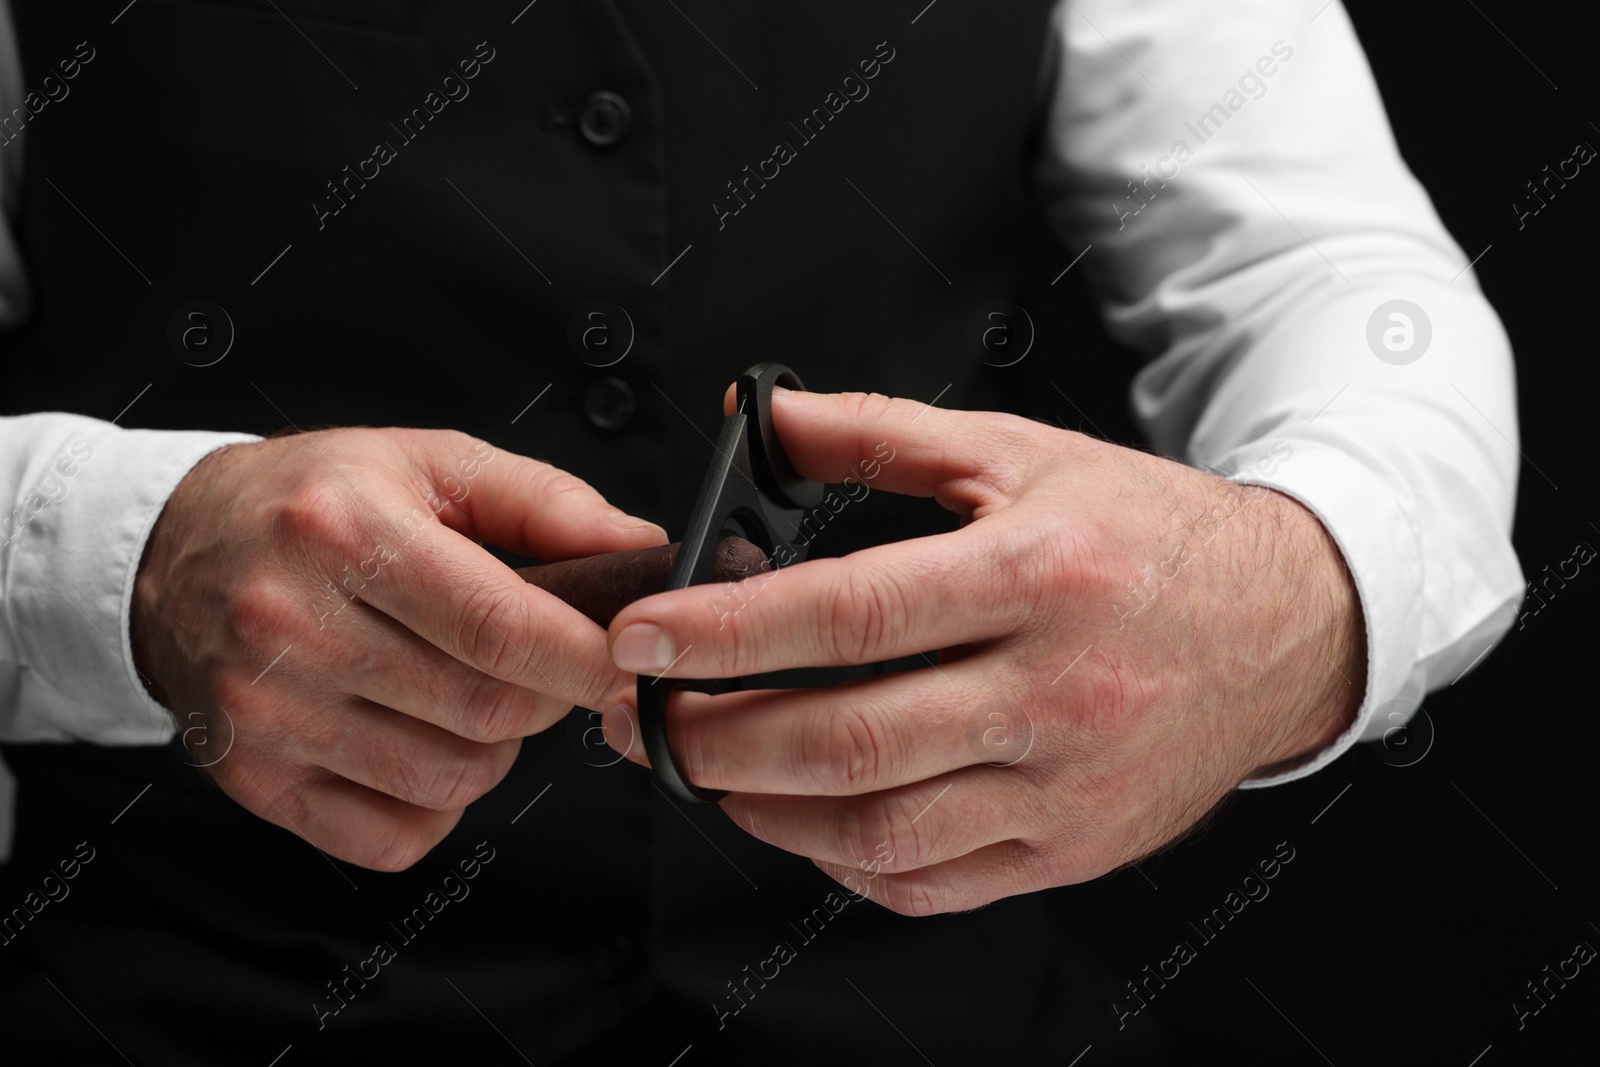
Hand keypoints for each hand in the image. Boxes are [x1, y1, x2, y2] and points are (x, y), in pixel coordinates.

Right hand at [132, 428, 665, 869]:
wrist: (171, 552)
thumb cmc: (311, 501)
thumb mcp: (429, 463)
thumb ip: (545, 503)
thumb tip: (641, 549)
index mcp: (346, 533)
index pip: (502, 626)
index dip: (590, 658)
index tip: (630, 661)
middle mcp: (296, 627)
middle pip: (487, 712)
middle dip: (546, 697)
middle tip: (541, 663)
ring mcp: (269, 713)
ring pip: (452, 779)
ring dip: (494, 749)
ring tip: (471, 692)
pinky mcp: (255, 778)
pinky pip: (393, 835)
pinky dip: (435, 803)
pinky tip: (420, 740)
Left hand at [601, 389, 1362, 913]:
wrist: (1284, 626)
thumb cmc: (1145, 536)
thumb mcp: (1022, 452)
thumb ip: (880, 429)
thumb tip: (762, 418)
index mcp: (1039, 573)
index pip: (852, 612)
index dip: (726, 632)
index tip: (641, 638)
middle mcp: (1057, 689)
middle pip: (851, 739)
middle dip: (714, 739)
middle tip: (643, 719)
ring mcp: (1068, 785)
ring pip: (881, 831)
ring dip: (764, 810)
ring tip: (704, 768)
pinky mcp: (1073, 848)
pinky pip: (932, 884)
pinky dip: (841, 861)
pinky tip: (801, 816)